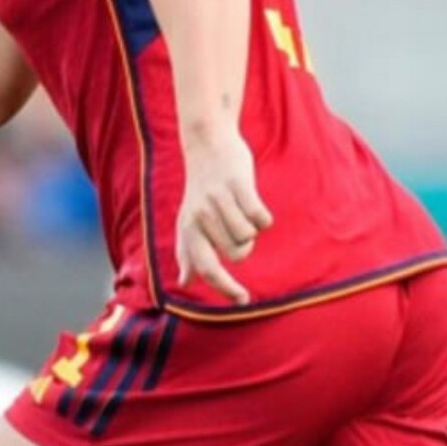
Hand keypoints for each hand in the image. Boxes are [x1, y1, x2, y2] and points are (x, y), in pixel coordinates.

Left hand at [176, 127, 273, 305]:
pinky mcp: (239, 186)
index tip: (244, 301)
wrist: (207, 144)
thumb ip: (187, 253)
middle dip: (244, 244)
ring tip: (240, 208)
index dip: (226, 288)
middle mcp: (200, 217)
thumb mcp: (188, 221)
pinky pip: (261, 218)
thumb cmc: (201, 188)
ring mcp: (219, 201)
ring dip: (252, 226)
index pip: (207, 268)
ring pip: (250, 236)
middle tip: (235, 222)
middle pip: (238, 253)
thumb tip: (184, 283)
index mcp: (189, 230)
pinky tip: (252, 202)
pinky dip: (263, 215)